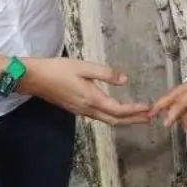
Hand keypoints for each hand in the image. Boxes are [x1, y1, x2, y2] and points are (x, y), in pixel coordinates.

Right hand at [19, 57, 149, 125]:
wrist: (35, 78)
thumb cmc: (58, 70)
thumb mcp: (84, 67)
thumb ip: (105, 73)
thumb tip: (124, 80)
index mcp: (91, 98)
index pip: (118, 110)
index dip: (135, 110)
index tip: (149, 108)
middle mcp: (88, 109)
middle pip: (115, 120)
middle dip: (134, 120)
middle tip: (151, 117)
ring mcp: (82, 111)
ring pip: (108, 120)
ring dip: (125, 119)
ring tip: (139, 116)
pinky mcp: (77, 108)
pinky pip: (100, 117)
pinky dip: (114, 116)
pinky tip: (118, 112)